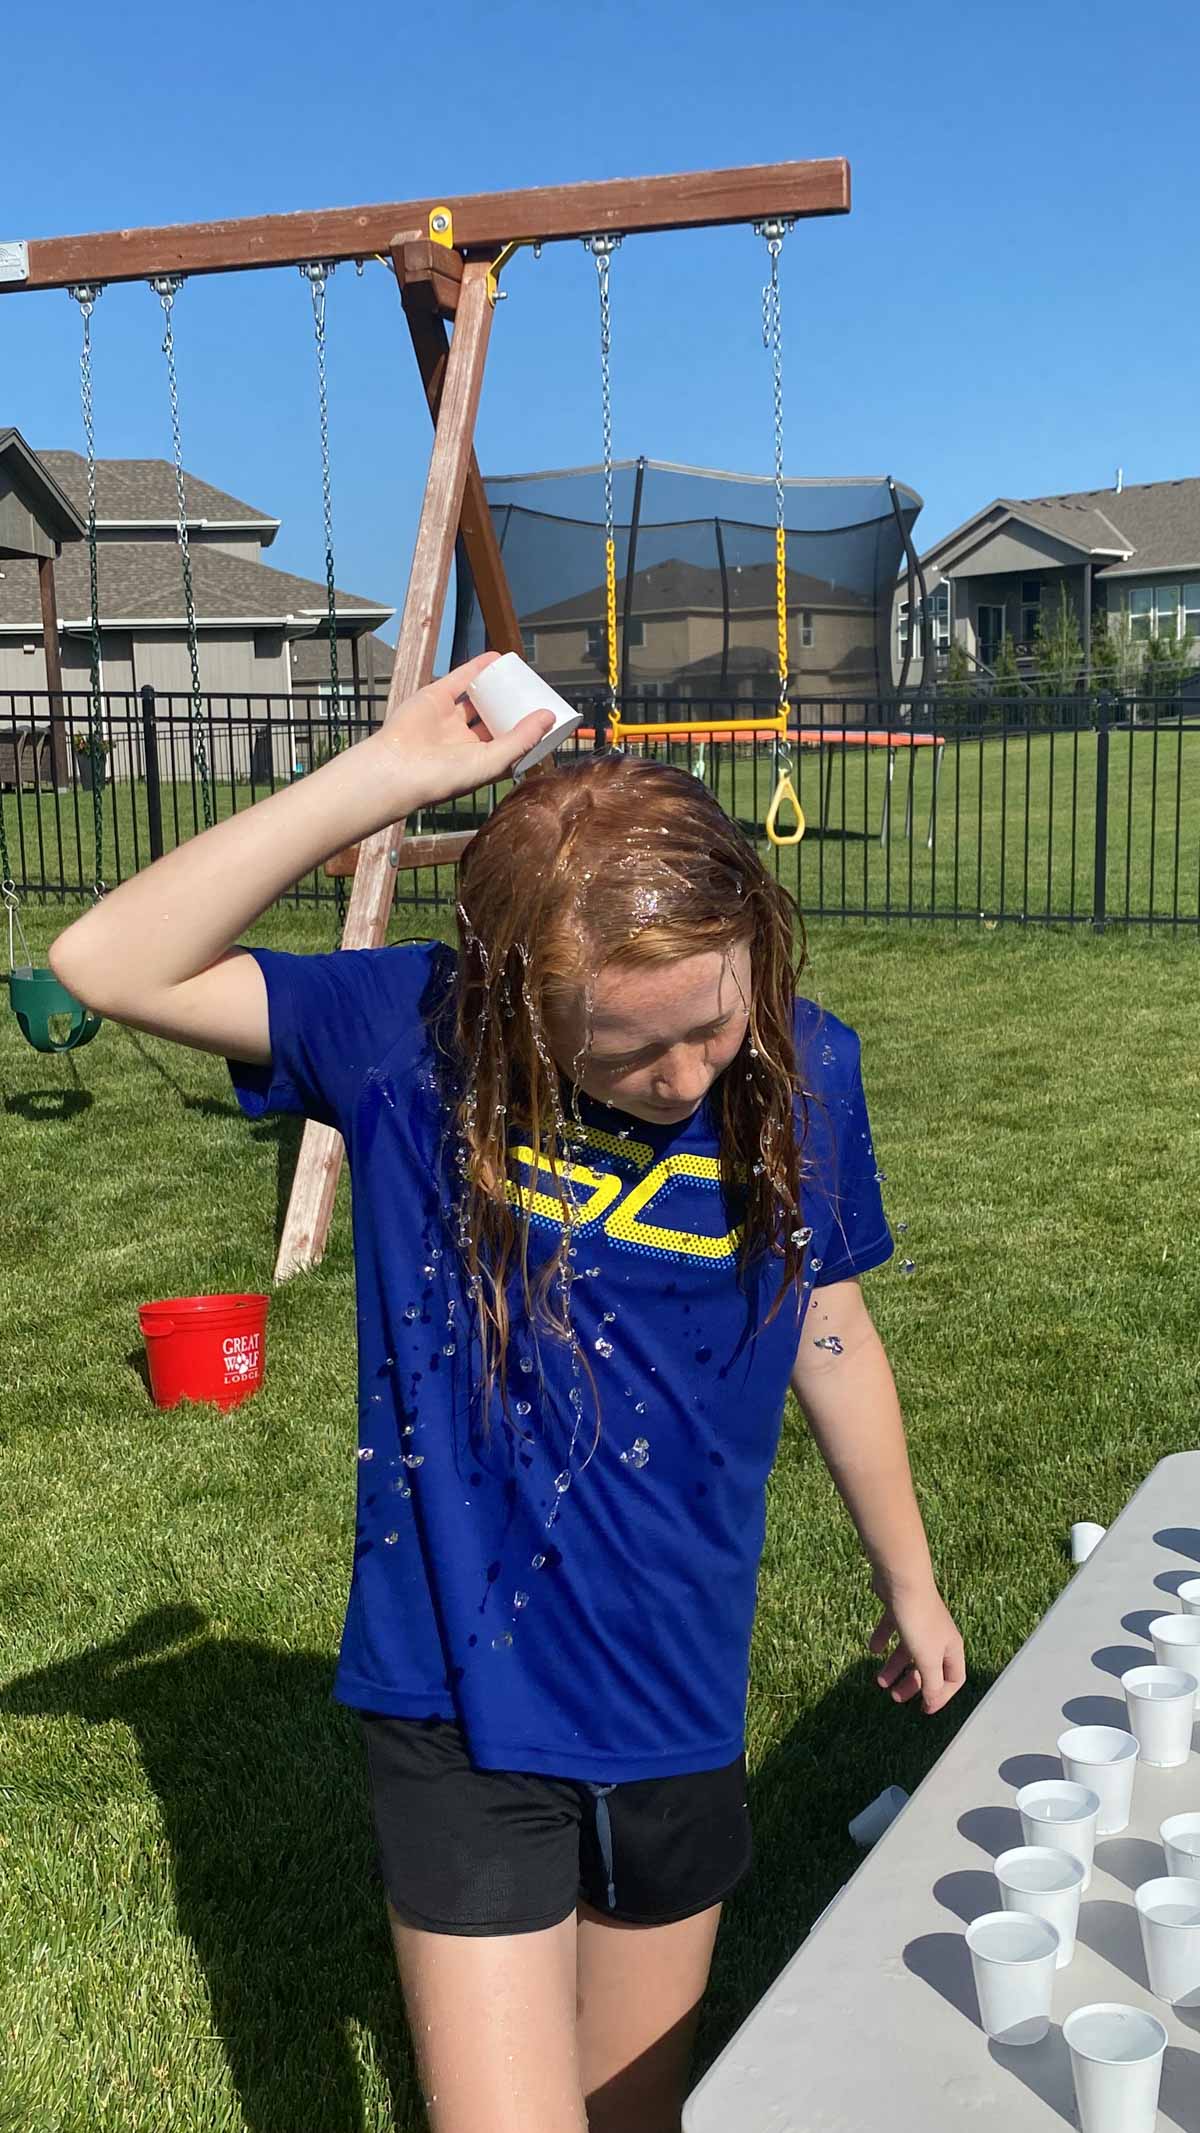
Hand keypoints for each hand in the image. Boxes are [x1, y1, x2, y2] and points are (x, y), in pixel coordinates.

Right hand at [377, 652, 555, 810]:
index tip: (546, 717)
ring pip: (478, 699)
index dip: (527, 730)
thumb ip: (521, 740)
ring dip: (497, 687)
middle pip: (495, 719)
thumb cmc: (444, 777)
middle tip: (534, 694)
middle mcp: (464, 741)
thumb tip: (548, 716)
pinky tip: (495, 659)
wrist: (397, 767)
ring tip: (518, 675)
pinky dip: (477, 668)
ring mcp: (448, 719)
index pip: (509, 743)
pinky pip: (460, 680)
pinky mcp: (434, 698)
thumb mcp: (492, 761)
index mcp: (479, 761)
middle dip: (513, 707)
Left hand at [869, 1577, 965, 1715]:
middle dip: (913, 1684)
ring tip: (878, 1680)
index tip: (923, 1709)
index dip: (941, 1696)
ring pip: (908, 1651)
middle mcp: (938, 1635)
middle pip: (928, 1667)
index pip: (953, 1679)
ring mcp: (919, 1622)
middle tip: (894, 1697)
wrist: (902, 1579)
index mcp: (950, 1648)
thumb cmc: (918, 1621)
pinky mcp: (900, 1609)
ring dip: (895, 1667)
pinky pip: (893, 1630)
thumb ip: (931, 1684)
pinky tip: (872, 1648)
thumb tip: (932, 1704)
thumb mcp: (927, 1659)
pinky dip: (883, 1640)